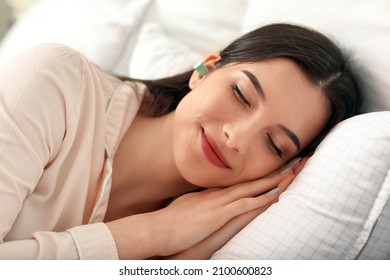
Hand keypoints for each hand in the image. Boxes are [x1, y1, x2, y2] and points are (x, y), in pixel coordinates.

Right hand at [165, 156, 309, 258]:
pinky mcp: (216, 215)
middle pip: (250, 180)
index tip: (275, 168)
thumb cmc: (170, 222)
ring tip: (293, 173)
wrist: (156, 229)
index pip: (240, 181)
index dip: (260, 175)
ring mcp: (217, 203)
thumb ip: (200, 203)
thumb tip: (205, 201)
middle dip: (273, 171)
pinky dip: (260, 199)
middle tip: (294, 161)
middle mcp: (218, 194)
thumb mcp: (187, 208)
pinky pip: (243, 205)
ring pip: (251, 188)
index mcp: (212, 194)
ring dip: (273, 181)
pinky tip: (275, 195)